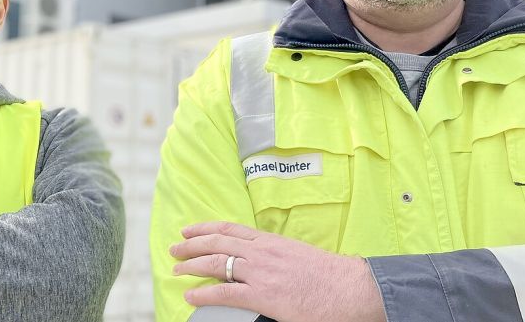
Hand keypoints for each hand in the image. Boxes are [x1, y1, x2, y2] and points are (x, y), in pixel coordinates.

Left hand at [170, 221, 385, 321]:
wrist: (350, 287)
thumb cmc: (330, 276)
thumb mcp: (297, 255)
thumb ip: (275, 256)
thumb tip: (260, 263)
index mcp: (271, 241)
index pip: (230, 228)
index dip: (206, 228)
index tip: (190, 230)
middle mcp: (262, 252)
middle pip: (218, 242)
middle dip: (191, 244)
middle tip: (175, 248)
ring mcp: (261, 272)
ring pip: (216, 263)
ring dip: (191, 265)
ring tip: (176, 268)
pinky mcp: (263, 295)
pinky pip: (225, 292)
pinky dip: (204, 293)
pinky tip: (191, 295)